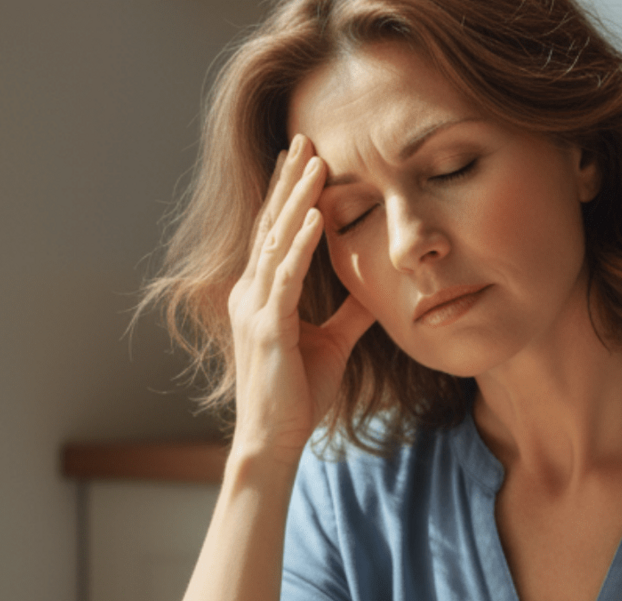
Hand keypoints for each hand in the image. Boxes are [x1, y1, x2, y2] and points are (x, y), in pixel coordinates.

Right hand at [227, 134, 374, 465]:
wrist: (274, 441)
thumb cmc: (298, 396)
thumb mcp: (331, 344)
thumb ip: (348, 314)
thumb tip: (370, 288)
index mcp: (262, 297)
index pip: (274, 235)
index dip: (288, 196)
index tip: (304, 159)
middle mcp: (251, 295)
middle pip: (271, 225)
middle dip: (288, 182)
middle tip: (305, 138)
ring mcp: (256, 310)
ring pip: (277, 241)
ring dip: (296, 199)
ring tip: (314, 162)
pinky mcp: (269, 329)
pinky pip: (285, 277)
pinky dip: (299, 244)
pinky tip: (313, 217)